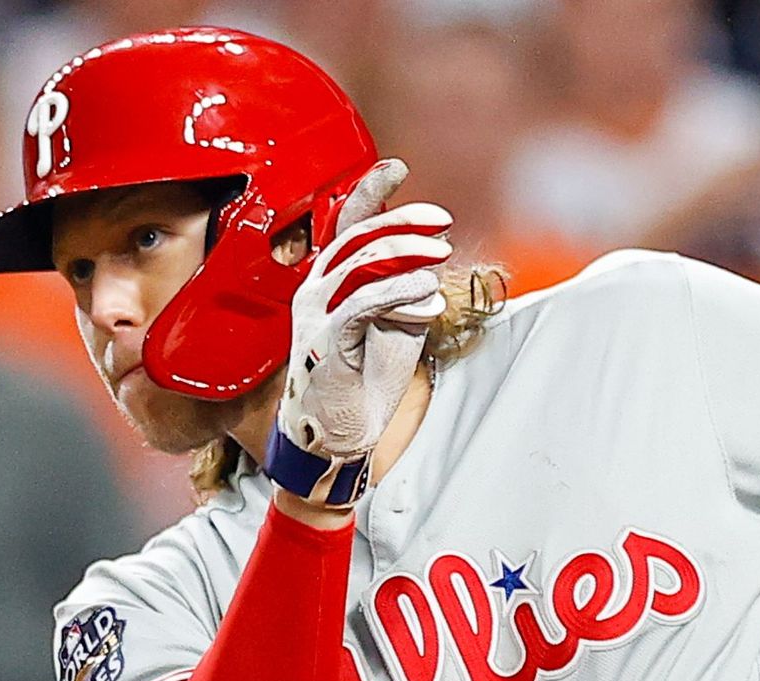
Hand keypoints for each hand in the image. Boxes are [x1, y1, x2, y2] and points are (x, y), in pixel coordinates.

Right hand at [276, 159, 452, 470]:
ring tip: (441, 254)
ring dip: (406, 255)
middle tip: (442, 221)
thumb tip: (430, 266)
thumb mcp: (394, 328)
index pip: (347, 223)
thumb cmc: (364, 381)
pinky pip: (361, 304)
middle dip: (402, 222)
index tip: (398, 167)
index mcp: (331, 279)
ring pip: (359, 264)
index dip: (371, 192)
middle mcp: (317, 287)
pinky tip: (429, 292)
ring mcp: (317, 312)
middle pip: (357, 236)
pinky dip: (398, 293)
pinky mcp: (325, 340)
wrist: (339, 434)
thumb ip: (405, 294)